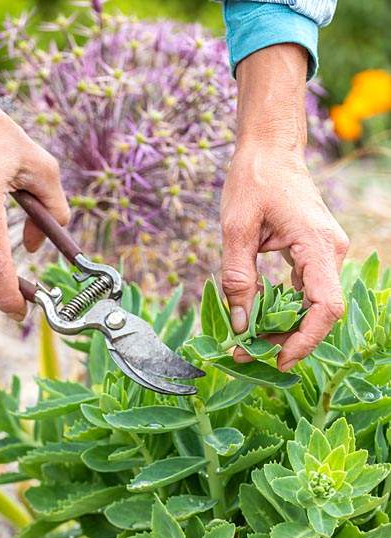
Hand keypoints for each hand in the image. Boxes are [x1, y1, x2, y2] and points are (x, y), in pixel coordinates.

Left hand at [221, 145, 347, 369]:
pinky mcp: (314, 254)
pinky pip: (305, 292)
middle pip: (319, 312)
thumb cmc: (254, 180)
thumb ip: (238, 277)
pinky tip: (257, 319)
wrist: (270, 149)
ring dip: (283, 328)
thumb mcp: (235, 229)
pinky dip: (283, 310)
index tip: (278, 360)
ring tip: (247, 341)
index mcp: (316, 244)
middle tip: (246, 354)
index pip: (325, 306)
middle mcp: (329, 251)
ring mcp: (325, 253)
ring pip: (312, 306)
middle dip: (286, 340)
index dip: (306, 340)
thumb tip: (240, 324)